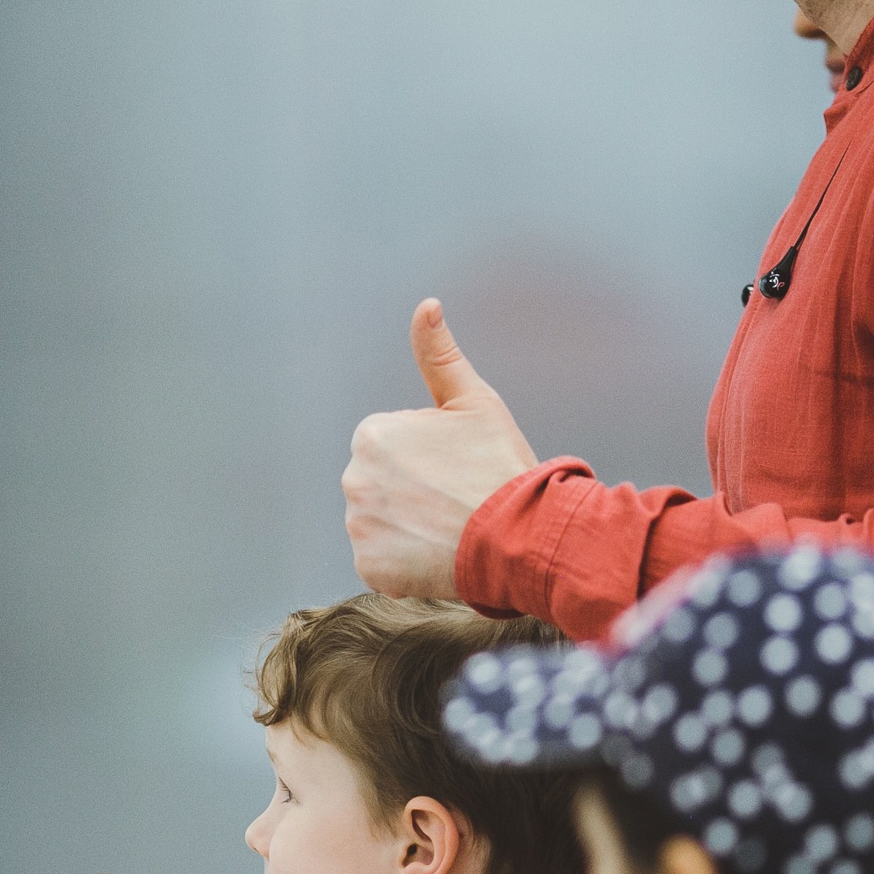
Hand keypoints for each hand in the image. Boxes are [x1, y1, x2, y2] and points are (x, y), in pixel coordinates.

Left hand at [343, 300, 538, 599]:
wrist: (521, 534)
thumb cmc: (500, 464)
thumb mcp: (474, 401)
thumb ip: (439, 355)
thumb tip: (427, 305)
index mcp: (372, 434)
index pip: (391, 449)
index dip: (428, 459)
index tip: (456, 468)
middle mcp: (353, 478)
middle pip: (381, 486)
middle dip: (411, 493)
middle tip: (455, 500)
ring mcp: (359, 527)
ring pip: (381, 524)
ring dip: (408, 528)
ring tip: (450, 528)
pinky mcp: (370, 568)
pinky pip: (382, 562)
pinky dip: (406, 563)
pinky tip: (437, 555)